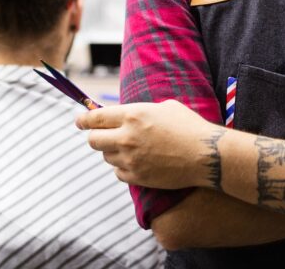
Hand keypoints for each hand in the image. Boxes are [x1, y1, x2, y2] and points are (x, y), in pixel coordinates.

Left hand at [76, 100, 217, 189]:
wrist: (206, 155)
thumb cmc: (189, 126)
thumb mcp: (164, 107)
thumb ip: (139, 110)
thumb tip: (122, 114)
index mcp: (133, 115)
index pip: (95, 118)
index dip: (83, 119)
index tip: (78, 120)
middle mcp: (127, 137)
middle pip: (93, 140)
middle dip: (94, 136)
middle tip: (100, 136)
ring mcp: (130, 159)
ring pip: (106, 157)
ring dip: (112, 152)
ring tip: (129, 148)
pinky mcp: (136, 177)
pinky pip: (118, 173)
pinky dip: (122, 167)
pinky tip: (136, 162)